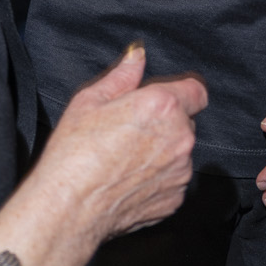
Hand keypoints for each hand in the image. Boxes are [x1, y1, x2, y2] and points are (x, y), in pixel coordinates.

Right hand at [0, 46, 205, 265]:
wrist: (69, 209)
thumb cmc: (74, 154)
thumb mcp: (90, 100)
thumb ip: (122, 75)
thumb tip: (138, 55)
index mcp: (163, 106)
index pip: (196, 91)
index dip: (180, 93)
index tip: (163, 100)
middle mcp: (179, 138)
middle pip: (185, 122)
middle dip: (165, 123)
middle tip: (130, 131)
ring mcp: (180, 171)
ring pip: (179, 152)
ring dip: (162, 152)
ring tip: (125, 159)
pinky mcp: (175, 199)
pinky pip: (173, 180)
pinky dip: (158, 178)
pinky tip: (128, 180)